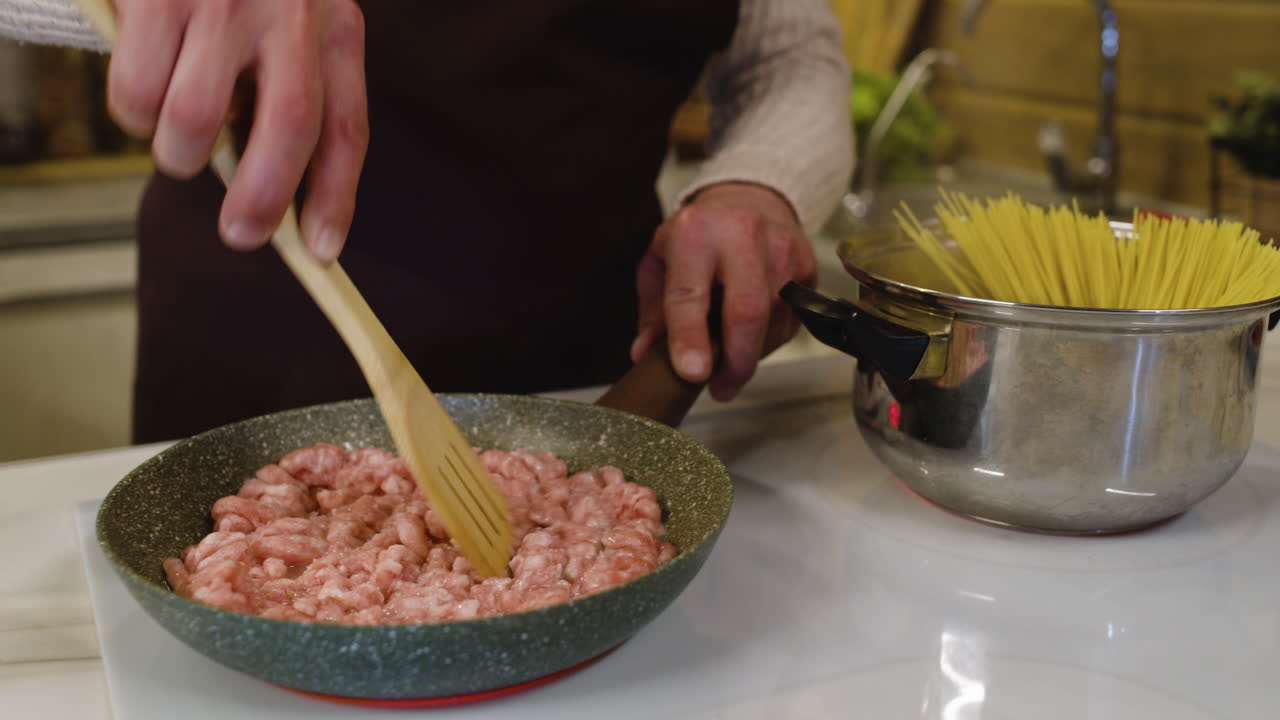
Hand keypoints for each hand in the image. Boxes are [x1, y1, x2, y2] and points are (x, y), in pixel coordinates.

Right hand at [106, 0, 368, 262]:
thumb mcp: (294, 23)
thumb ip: (292, 91)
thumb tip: (270, 192)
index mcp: (333, 29)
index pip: (347, 128)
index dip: (335, 198)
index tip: (322, 251)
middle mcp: (289, 14)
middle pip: (288, 128)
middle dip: (263, 198)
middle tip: (241, 235)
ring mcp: (222, 2)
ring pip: (196, 120)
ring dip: (180, 154)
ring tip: (178, 144)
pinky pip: (137, 90)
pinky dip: (132, 112)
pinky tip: (143, 93)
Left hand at [632, 182, 817, 400]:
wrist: (750, 198)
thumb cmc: (698, 236)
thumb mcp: (660, 263)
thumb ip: (653, 312)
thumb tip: (646, 355)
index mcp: (694, 233)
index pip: (690, 294)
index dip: (690, 338)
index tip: (692, 374)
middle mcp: (742, 235)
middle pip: (747, 312)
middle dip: (735, 362)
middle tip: (721, 388)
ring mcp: (781, 249)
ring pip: (773, 322)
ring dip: (751, 355)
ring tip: (731, 364)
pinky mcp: (806, 265)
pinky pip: (792, 320)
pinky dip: (770, 341)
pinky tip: (753, 339)